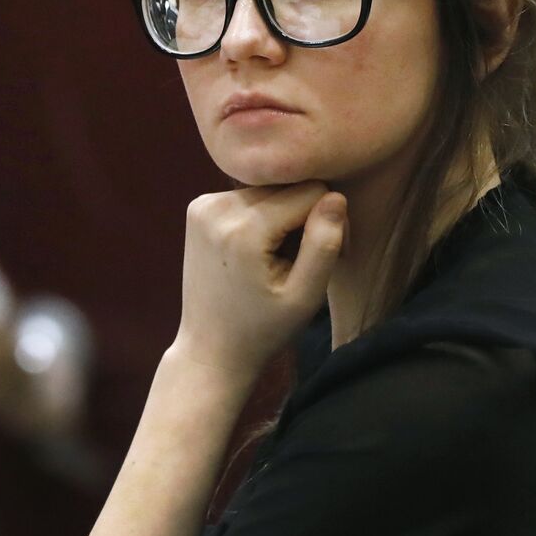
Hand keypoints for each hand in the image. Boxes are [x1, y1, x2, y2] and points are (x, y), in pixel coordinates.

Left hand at [172, 182, 346, 380]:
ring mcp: (203, 205)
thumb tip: (336, 197)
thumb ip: (324, 244)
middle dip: (304, 217)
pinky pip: (249, 196)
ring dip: (282, 217)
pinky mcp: (199, 207)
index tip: (326, 257)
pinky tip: (257, 250)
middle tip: (301, 261)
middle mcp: (217, 207)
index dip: (329, 221)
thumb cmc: (263, 329)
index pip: (312, 192)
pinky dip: (261, 217)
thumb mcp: (305, 296)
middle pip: (289, 187)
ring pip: (270, 189)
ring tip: (278, 258)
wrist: (211, 348)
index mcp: (244, 228)